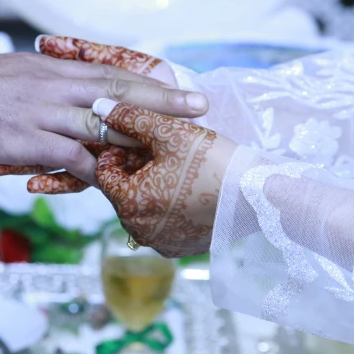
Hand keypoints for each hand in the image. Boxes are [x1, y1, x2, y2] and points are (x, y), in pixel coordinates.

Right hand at [0, 37, 199, 192]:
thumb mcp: (0, 74)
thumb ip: (34, 84)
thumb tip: (57, 95)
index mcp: (43, 66)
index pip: (105, 70)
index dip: (144, 77)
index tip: (177, 81)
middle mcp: (47, 84)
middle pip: (115, 91)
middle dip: (161, 99)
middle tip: (198, 107)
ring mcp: (36, 112)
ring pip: (99, 124)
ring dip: (135, 136)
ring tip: (169, 147)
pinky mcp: (20, 141)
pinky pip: (66, 157)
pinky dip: (90, 169)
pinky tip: (107, 180)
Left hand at [94, 99, 236, 257]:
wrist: (257, 195)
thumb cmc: (212, 161)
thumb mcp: (168, 131)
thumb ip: (129, 117)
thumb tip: (97, 106)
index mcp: (128, 204)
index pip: (104, 172)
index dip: (118, 150)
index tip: (140, 138)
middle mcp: (138, 230)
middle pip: (121, 190)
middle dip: (134, 169)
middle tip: (158, 149)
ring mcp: (159, 242)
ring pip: (141, 207)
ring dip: (149, 186)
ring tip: (174, 167)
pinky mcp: (179, 248)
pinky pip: (160, 223)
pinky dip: (166, 206)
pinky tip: (185, 188)